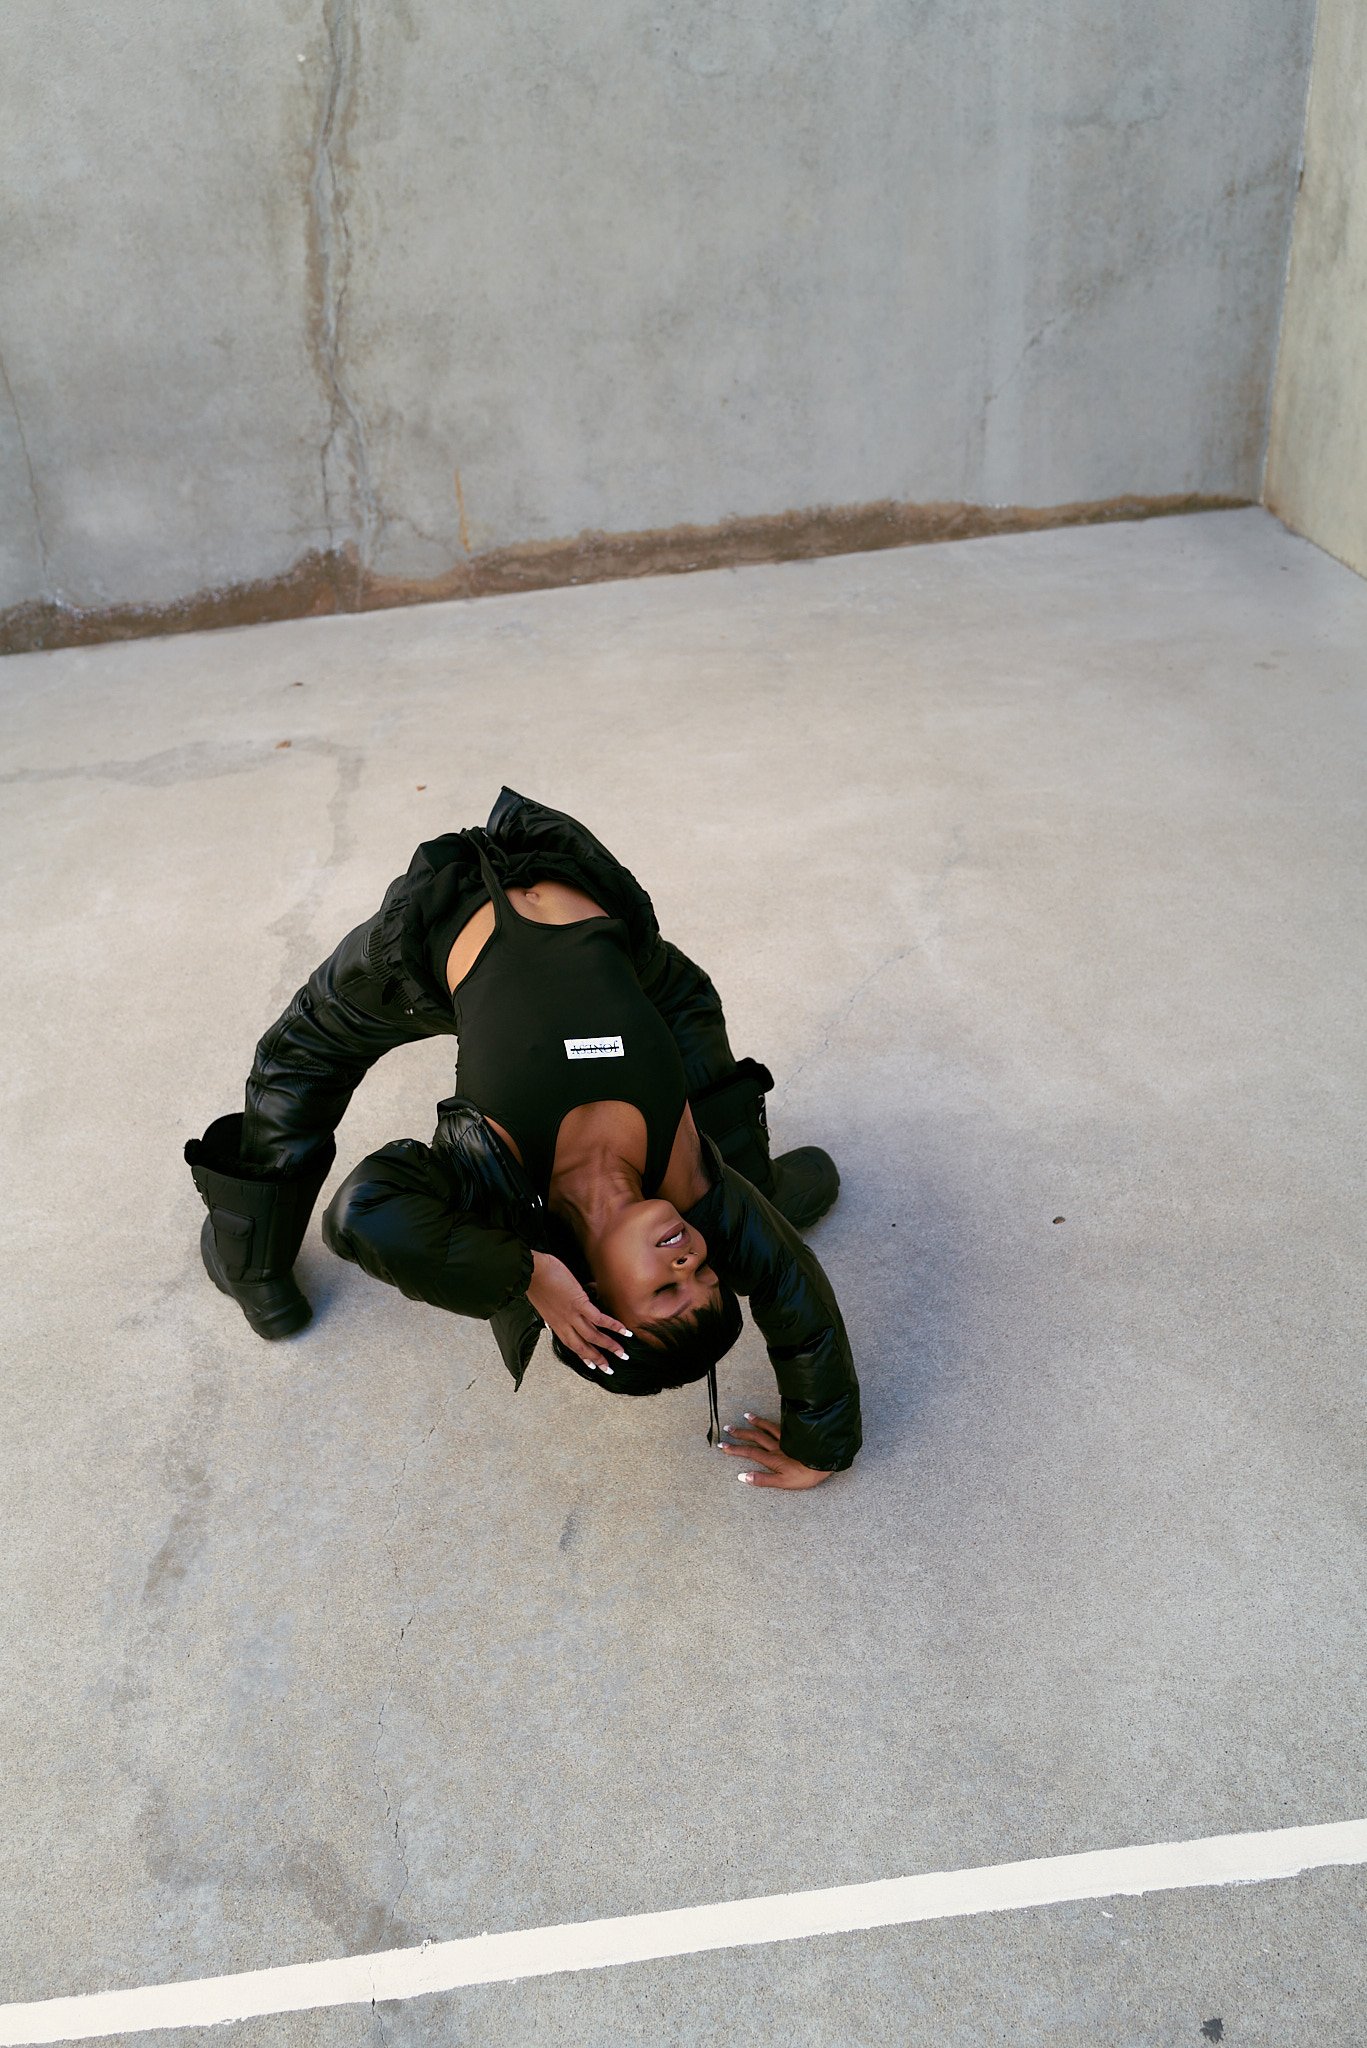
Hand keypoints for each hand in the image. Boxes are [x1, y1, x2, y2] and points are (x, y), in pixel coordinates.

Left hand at [526, 1251, 632, 1373]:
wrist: (531, 1271)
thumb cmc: (536, 1282)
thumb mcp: (543, 1303)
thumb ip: (553, 1311)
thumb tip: (560, 1312)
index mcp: (555, 1324)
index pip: (571, 1345)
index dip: (582, 1356)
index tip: (592, 1366)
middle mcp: (563, 1324)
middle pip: (583, 1346)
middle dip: (598, 1358)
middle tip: (610, 1368)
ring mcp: (571, 1315)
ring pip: (593, 1336)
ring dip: (609, 1346)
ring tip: (622, 1353)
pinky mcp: (579, 1303)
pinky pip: (598, 1318)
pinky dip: (612, 1325)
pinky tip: (623, 1330)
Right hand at [718, 1412, 831, 1489]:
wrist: (824, 1462)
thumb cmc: (805, 1476)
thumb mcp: (783, 1483)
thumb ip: (762, 1480)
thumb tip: (742, 1476)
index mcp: (772, 1459)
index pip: (749, 1452)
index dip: (735, 1449)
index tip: (723, 1446)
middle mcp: (777, 1447)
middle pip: (755, 1438)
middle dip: (740, 1433)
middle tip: (727, 1428)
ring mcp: (786, 1439)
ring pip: (767, 1428)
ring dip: (756, 1422)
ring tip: (746, 1416)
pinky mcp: (795, 1436)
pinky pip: (780, 1426)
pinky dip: (772, 1421)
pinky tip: (770, 1418)